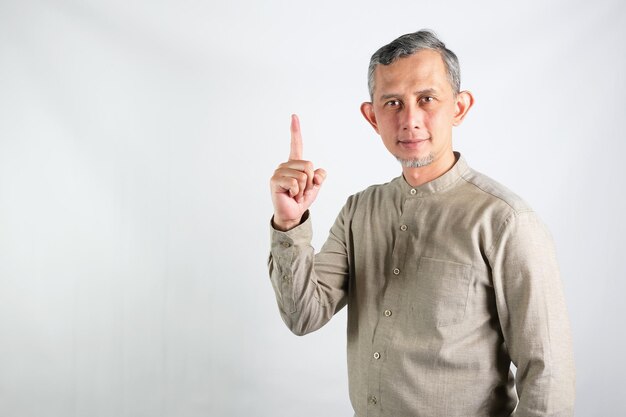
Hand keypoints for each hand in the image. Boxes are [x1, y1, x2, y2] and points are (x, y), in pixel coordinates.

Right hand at [270, 114, 326, 230]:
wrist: (292, 213)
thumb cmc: (301, 198)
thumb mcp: (315, 185)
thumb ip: (320, 175)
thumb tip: (318, 173)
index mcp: (295, 163)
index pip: (296, 144)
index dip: (295, 130)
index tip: (294, 116)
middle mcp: (286, 165)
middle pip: (309, 165)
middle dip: (310, 182)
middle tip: (301, 191)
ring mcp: (279, 172)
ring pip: (303, 175)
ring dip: (303, 189)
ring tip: (295, 194)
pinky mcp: (275, 180)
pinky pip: (295, 182)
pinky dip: (297, 192)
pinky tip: (290, 196)